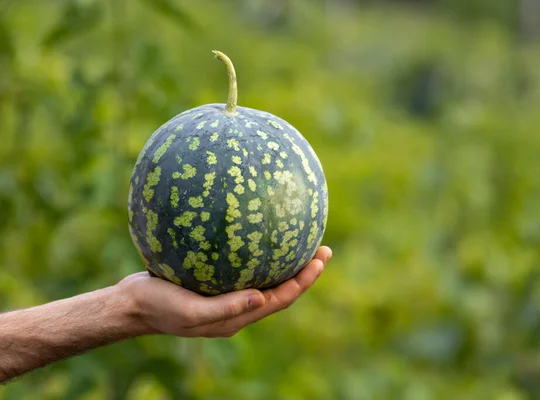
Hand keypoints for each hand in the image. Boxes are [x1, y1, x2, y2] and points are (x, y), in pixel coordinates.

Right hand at [117, 246, 331, 337]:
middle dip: (304, 272)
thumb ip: (225, 308)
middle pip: (281, 290)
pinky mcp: (215, 284)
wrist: (132, 304)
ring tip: (300, 240)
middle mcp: (238, 308)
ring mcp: (227, 296)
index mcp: (238, 318)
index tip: (321, 259)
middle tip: (322, 248)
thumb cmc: (159, 307)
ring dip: (286, 264)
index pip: (281, 299)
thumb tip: (263, 298)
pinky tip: (257, 234)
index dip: (304, 281)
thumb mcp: (190, 312)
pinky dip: (259, 255)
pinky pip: (244, 269)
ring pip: (266, 280)